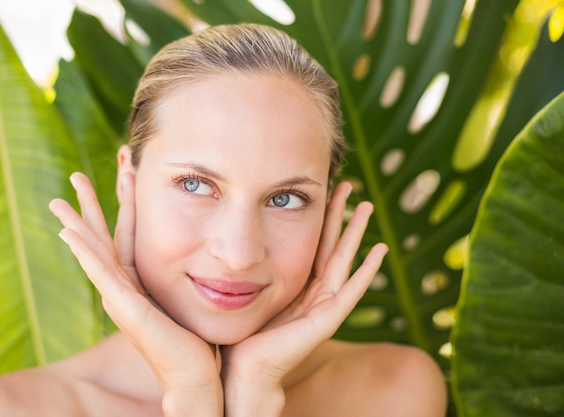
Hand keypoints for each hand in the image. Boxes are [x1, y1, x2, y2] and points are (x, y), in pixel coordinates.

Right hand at [49, 173, 221, 412]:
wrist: (197, 375)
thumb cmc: (198, 338)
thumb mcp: (192, 293)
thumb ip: (194, 271)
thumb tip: (211, 250)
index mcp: (140, 280)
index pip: (127, 232)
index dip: (125, 200)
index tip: (126, 169)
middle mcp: (124, 287)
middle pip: (103, 236)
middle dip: (91, 205)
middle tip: (76, 175)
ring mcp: (121, 298)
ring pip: (94, 252)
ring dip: (77, 224)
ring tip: (59, 200)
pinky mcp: (125, 308)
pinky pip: (100, 274)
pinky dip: (83, 252)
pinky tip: (67, 233)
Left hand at [219, 182, 387, 415]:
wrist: (240, 371)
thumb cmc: (237, 336)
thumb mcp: (242, 292)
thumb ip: (244, 270)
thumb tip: (224, 242)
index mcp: (295, 287)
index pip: (310, 244)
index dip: (317, 218)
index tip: (320, 190)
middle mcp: (312, 294)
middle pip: (330, 245)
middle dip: (338, 215)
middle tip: (346, 184)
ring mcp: (323, 307)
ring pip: (343, 260)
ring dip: (355, 233)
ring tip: (365, 206)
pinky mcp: (327, 320)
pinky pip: (351, 291)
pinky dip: (367, 271)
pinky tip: (379, 251)